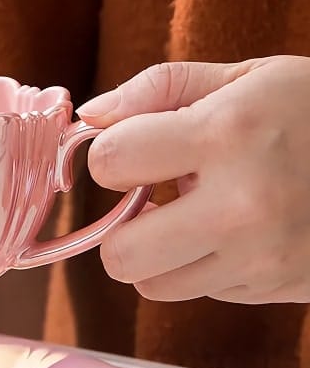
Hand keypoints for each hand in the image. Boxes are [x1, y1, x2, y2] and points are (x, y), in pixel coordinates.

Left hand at [77, 55, 309, 303]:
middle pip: (121, 257)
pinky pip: (200, 291)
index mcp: (229, 134)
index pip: (110, 163)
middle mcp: (245, 207)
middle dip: (122, 227)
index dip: (110, 155)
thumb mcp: (245, 75)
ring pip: (153, 287)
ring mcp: (265, 260)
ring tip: (194, 215)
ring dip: (158, 254)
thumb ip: (157, 89)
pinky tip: (235, 233)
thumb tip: (89, 119)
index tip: (134, 149)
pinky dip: (202, 266)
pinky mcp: (278, 289)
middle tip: (153, 198)